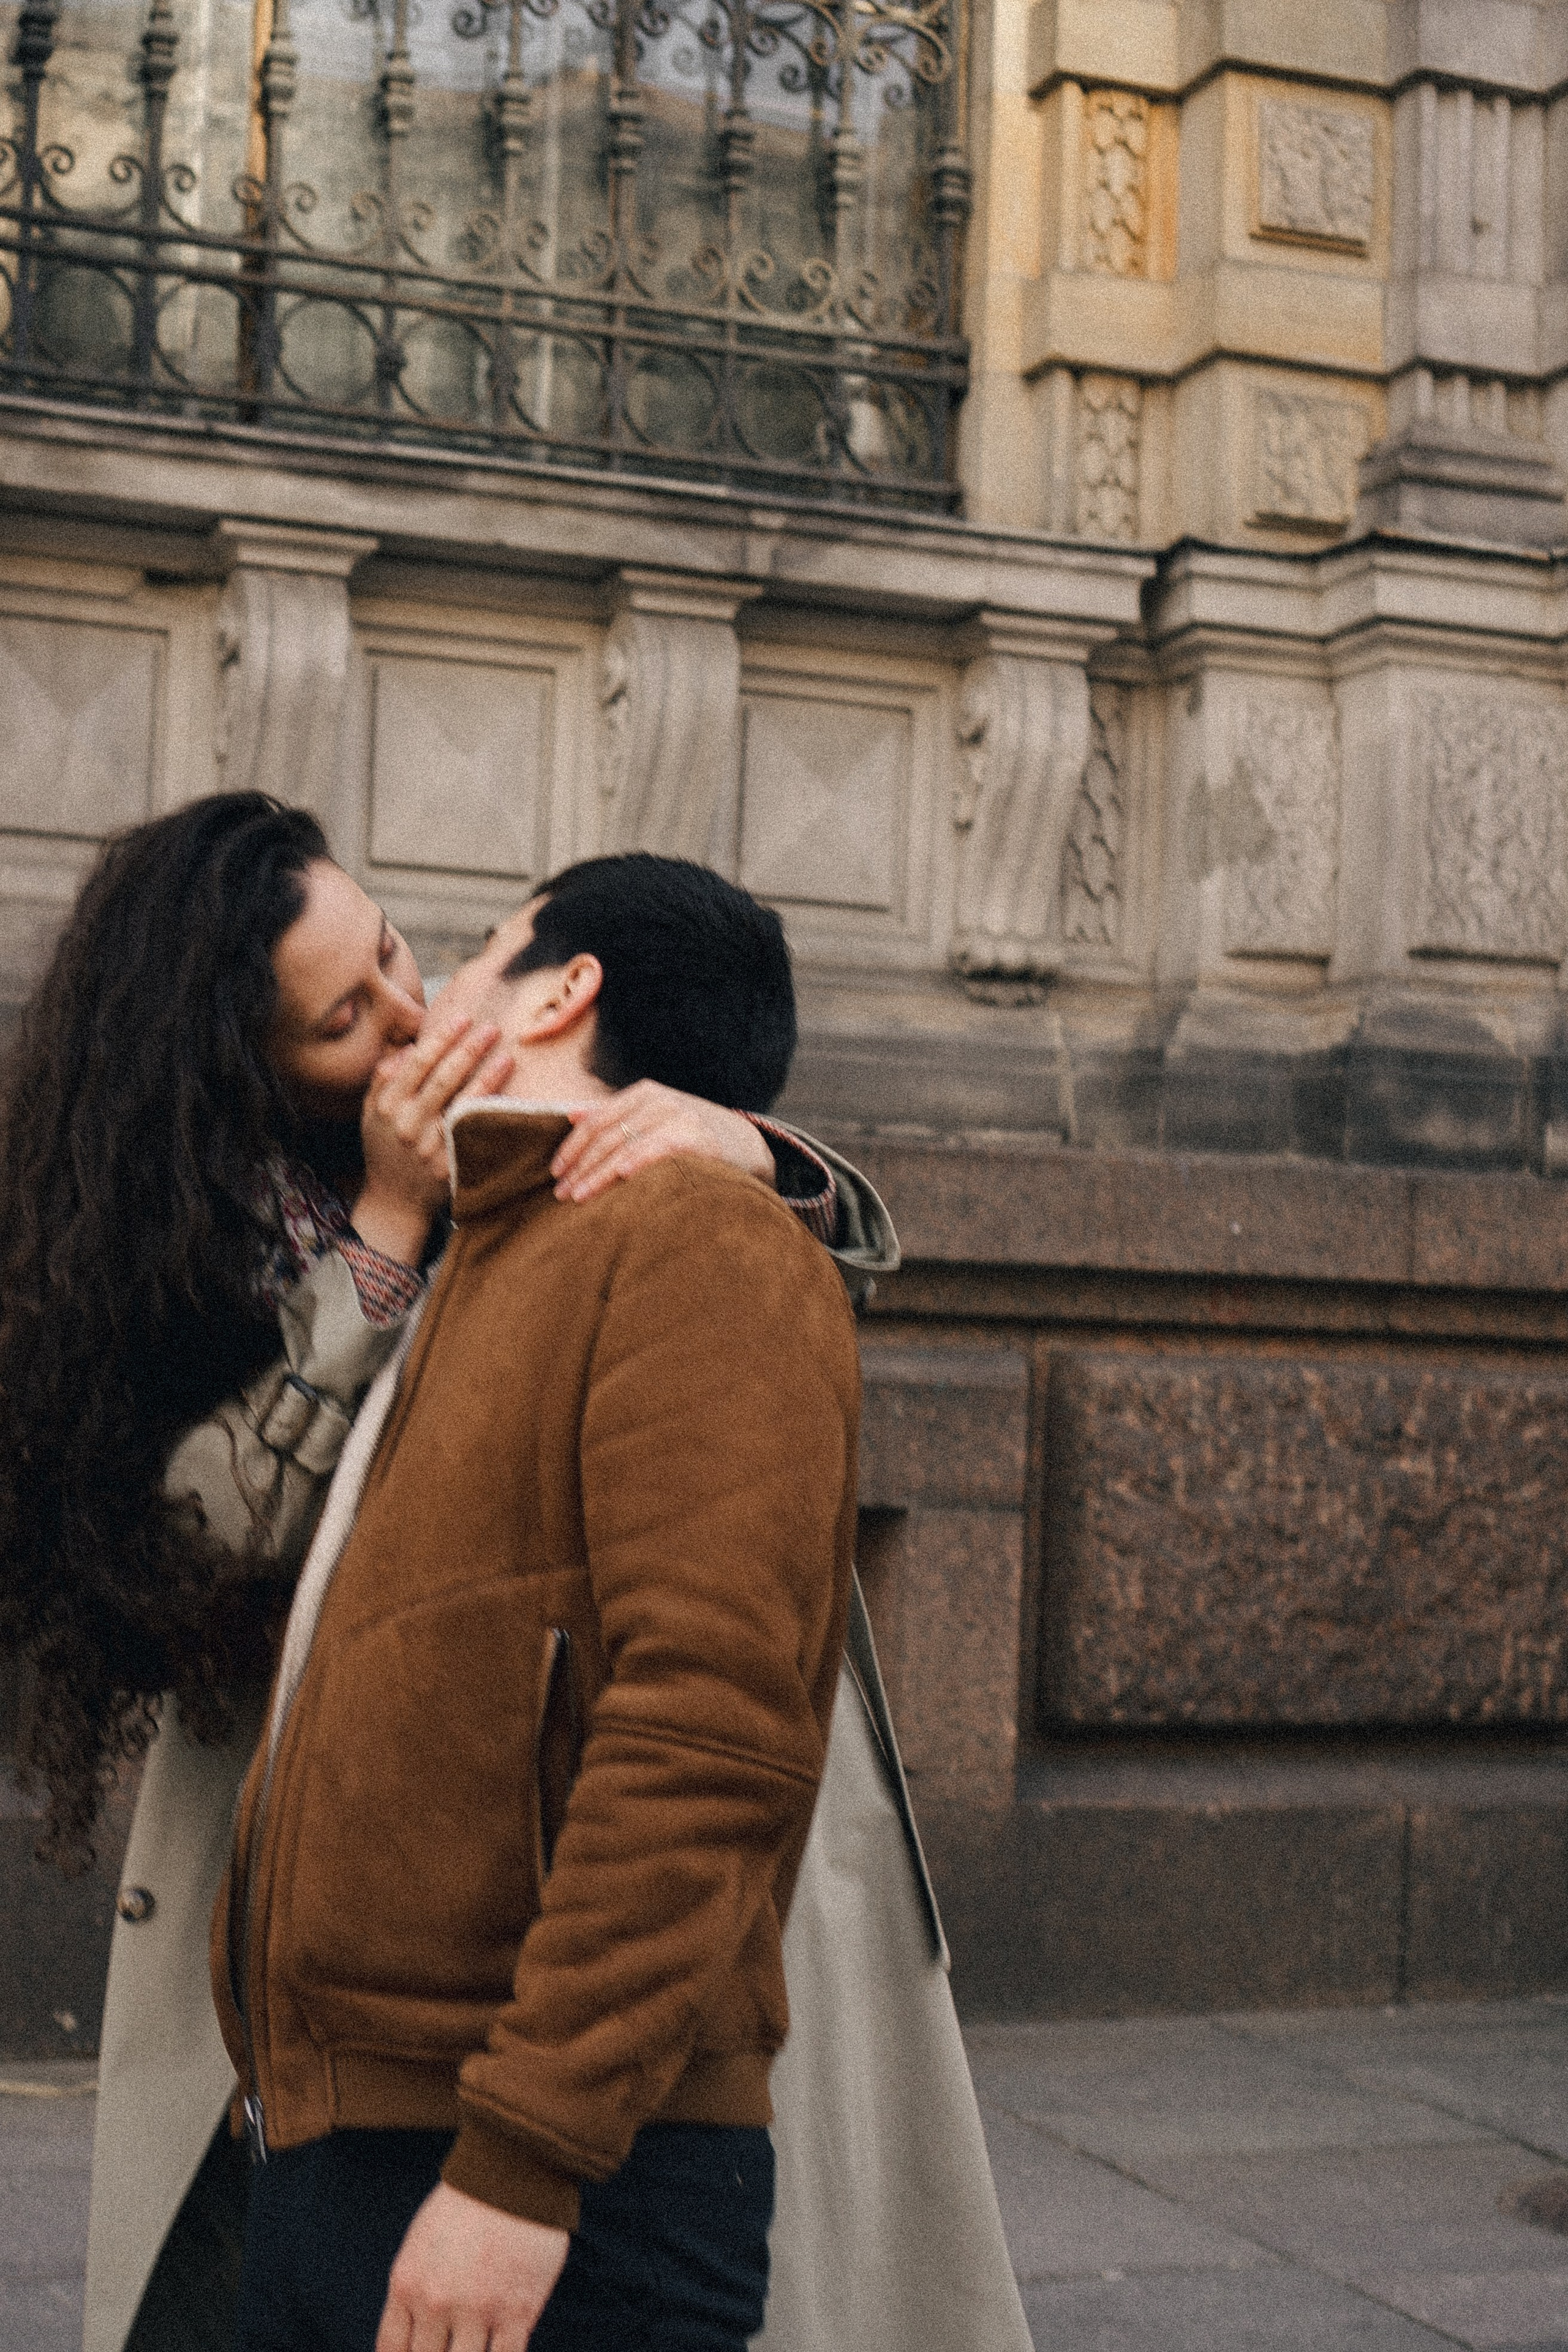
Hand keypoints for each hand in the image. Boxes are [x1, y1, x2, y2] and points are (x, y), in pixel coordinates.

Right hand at [354, 1015, 514, 1263]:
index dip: (442, 1038)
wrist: (394, 1201)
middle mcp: (408, 1125)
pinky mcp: (452, 1166)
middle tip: (491, 1028)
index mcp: (388, 1106)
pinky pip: (475, 1134)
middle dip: (468, 1050)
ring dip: (487, 1079)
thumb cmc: (386, 1148)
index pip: (418, 1063)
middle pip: (443, 1079)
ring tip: (506, 1057)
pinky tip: (509, 1098)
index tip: (463, 1018)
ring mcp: (431, 1148)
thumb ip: (384, 1078)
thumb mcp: (372, 1112)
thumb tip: (407, 1048)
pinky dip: (491, 1114)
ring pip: (462, 1106)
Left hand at [376, 2182, 567, 2351]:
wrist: (513, 2168)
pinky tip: (500, 2350)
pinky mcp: (518, 2311)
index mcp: (407, 2284)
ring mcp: (478, 2310)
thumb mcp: (420, 2243)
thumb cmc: (466, 2202)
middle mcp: (436, 2303)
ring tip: (473, 2347)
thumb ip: (413, 2290)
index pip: (392, 2351)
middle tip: (448, 2346)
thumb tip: (416, 2333)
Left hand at [550, 1081, 774, 1202]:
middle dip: (581, 1166)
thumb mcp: (653, 1117)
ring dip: (599, 1174)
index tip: (555, 1171)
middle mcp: (659, 1100)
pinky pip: (659, 1149)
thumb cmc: (690, 1134)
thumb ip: (614, 1114)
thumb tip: (570, 1114)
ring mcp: (679, 1116)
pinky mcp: (698, 1137)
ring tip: (579, 1197)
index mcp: (643, 1094)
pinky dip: (638, 1161)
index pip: (596, 1120)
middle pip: (607, 1135)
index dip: (572, 1147)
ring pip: (626, 1146)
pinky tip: (621, 1176)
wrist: (745, 1143)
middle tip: (561, 1193)